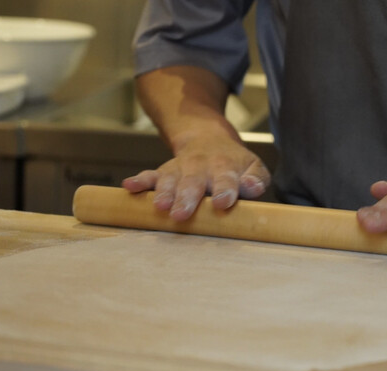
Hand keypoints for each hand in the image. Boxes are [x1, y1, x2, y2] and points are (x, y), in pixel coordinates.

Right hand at [122, 127, 269, 220]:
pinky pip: (150, 174)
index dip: (224, 191)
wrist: (208, 139)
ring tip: (160, 206)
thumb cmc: (235, 164)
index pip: (226, 180)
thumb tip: (252, 187)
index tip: (222, 203)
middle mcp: (201, 167)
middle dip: (187, 198)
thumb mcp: (253, 167)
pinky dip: (140, 181)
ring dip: (164, 192)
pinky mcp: (164, 171)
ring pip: (170, 179)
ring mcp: (181, 169)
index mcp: (225, 168)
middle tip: (181, 214)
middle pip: (193, 182)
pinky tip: (129, 187)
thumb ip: (256, 179)